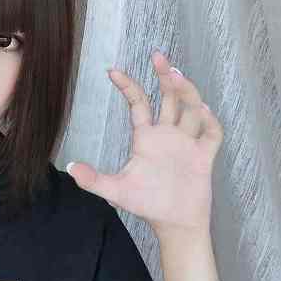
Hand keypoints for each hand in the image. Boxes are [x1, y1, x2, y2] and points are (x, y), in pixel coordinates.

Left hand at [66, 51, 222, 235]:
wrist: (174, 223)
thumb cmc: (146, 204)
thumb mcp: (116, 190)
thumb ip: (94, 179)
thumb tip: (70, 167)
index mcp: (146, 138)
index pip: (139, 104)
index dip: (128, 86)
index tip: (113, 71)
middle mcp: (168, 135)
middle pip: (169, 98)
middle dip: (164, 77)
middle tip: (158, 56)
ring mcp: (187, 144)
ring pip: (190, 110)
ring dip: (186, 92)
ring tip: (177, 76)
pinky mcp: (203, 156)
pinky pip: (211, 135)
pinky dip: (209, 123)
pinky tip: (203, 111)